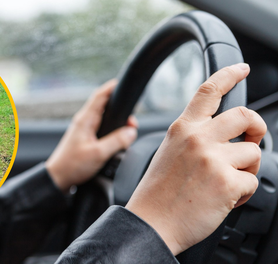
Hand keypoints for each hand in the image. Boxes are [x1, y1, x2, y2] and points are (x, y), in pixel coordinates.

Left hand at [46, 79, 137, 191]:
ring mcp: (84, 130)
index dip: (113, 87)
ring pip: (105, 119)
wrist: (57, 178)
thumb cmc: (72, 166)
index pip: (100, 95)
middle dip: (121, 110)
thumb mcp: (98, 153)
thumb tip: (131, 131)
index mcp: (85, 119)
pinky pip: (102, 129)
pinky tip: (117, 141)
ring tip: (128, 132)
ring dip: (117, 123)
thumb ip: (117, 141)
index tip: (124, 84)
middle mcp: (84, 121)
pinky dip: (112, 132)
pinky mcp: (85, 139)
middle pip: (105, 106)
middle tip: (133, 122)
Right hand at [125, 63, 266, 254]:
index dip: (228, 74)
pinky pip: (252, 180)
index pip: (208, 91)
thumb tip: (226, 136)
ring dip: (247, 169)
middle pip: (245, 116)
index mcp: (182, 128)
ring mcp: (213, 159)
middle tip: (252, 141)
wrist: (151, 222)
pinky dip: (243, 192)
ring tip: (227, 183)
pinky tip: (224, 199)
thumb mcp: (169, 152)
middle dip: (256, 128)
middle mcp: (198, 138)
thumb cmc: (158, 192)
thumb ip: (193, 137)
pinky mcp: (226, 182)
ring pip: (254, 153)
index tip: (241, 69)